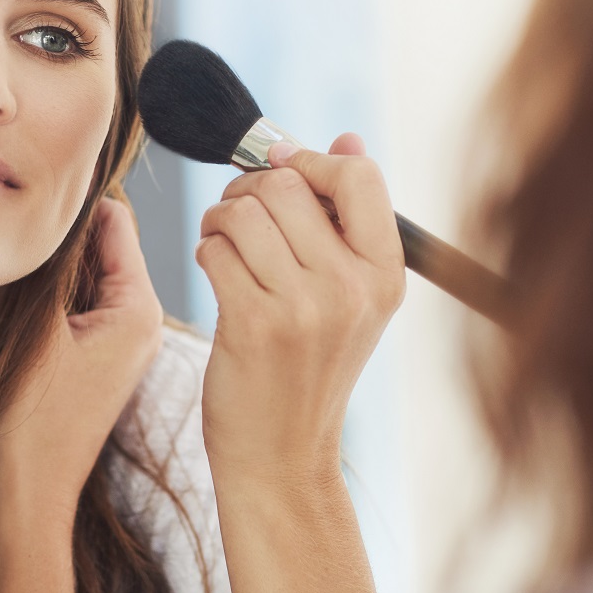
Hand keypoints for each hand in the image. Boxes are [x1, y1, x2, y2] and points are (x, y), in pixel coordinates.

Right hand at [0, 197, 162, 516]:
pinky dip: (65, 292)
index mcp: (140, 308)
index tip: (38, 196)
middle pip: (109, 247)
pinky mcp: (110, 354)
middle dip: (67, 236)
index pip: (118, 224)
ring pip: (96, 274)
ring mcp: (130, 338)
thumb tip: (51, 214)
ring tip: (22, 260)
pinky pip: (91, 302)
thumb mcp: (37, 329)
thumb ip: (51, 266)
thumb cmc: (35, 416)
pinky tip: (33, 296)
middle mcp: (145, 319)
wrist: (35, 486)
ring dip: (63, 265)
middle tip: (22, 225)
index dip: (77, 206)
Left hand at [196, 134, 404, 487]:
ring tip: (224, 242)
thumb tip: (346, 137)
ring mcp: (306, 308)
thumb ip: (349, 218)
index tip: (283, 176)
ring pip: (244, 210)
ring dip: (220, 218)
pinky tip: (215, 272)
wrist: (281, 456)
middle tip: (239, 215)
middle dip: (248, 189)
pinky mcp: (255, 324)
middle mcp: (353, 288)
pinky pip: (216, 246)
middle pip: (287, 184)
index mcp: (386, 274)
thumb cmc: (308, 366)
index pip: (360, 176)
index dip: (311, 161)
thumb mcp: (350, 297)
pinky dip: (206, 249)